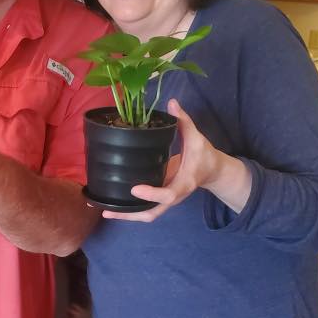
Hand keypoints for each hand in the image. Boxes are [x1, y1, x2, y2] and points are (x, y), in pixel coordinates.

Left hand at [103, 98, 225, 222]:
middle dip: (130, 215)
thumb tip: (171, 102)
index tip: (134, 189)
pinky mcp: (160, 199)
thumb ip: (184, 121)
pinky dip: (129, 210)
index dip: (152, 194)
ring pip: (146, 214)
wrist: (212, 171)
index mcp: (184, 183)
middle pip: (152, 213)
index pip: (168, 195)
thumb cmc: (204, 155)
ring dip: (126, 215)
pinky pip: (145, 209)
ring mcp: (166, 200)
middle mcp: (174, 196)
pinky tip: (112, 206)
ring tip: (105, 211)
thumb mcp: (197, 138)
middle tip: (108, 211)